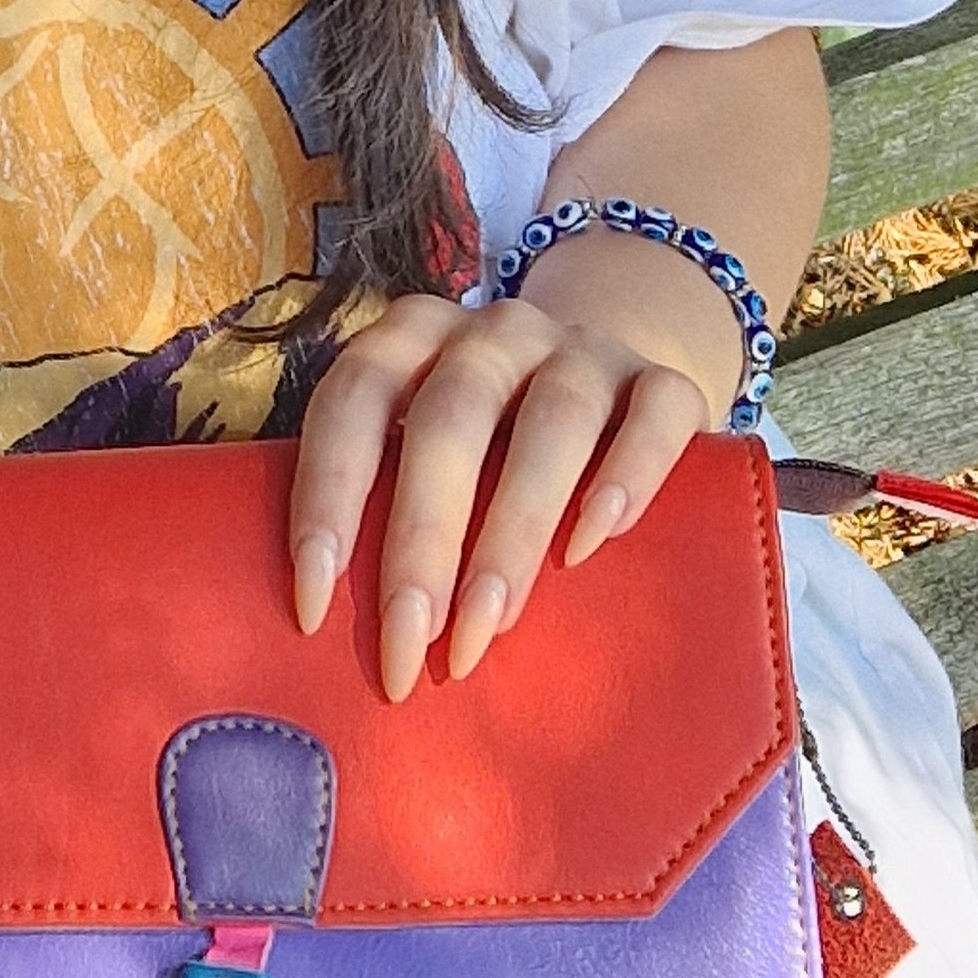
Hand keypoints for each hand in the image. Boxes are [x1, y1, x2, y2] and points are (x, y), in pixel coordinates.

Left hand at [289, 293, 711, 700]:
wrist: (604, 385)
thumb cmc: (480, 449)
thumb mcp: (417, 454)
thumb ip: (376, 505)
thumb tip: (319, 626)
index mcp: (410, 338)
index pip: (351, 399)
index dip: (325, 496)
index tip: (314, 607)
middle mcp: (493, 331)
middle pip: (449, 420)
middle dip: (421, 543)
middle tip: (406, 645)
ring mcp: (584, 349)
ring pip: (553, 422)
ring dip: (512, 533)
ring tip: (486, 628)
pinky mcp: (664, 381)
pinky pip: (655, 415)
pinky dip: (626, 479)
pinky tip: (591, 548)